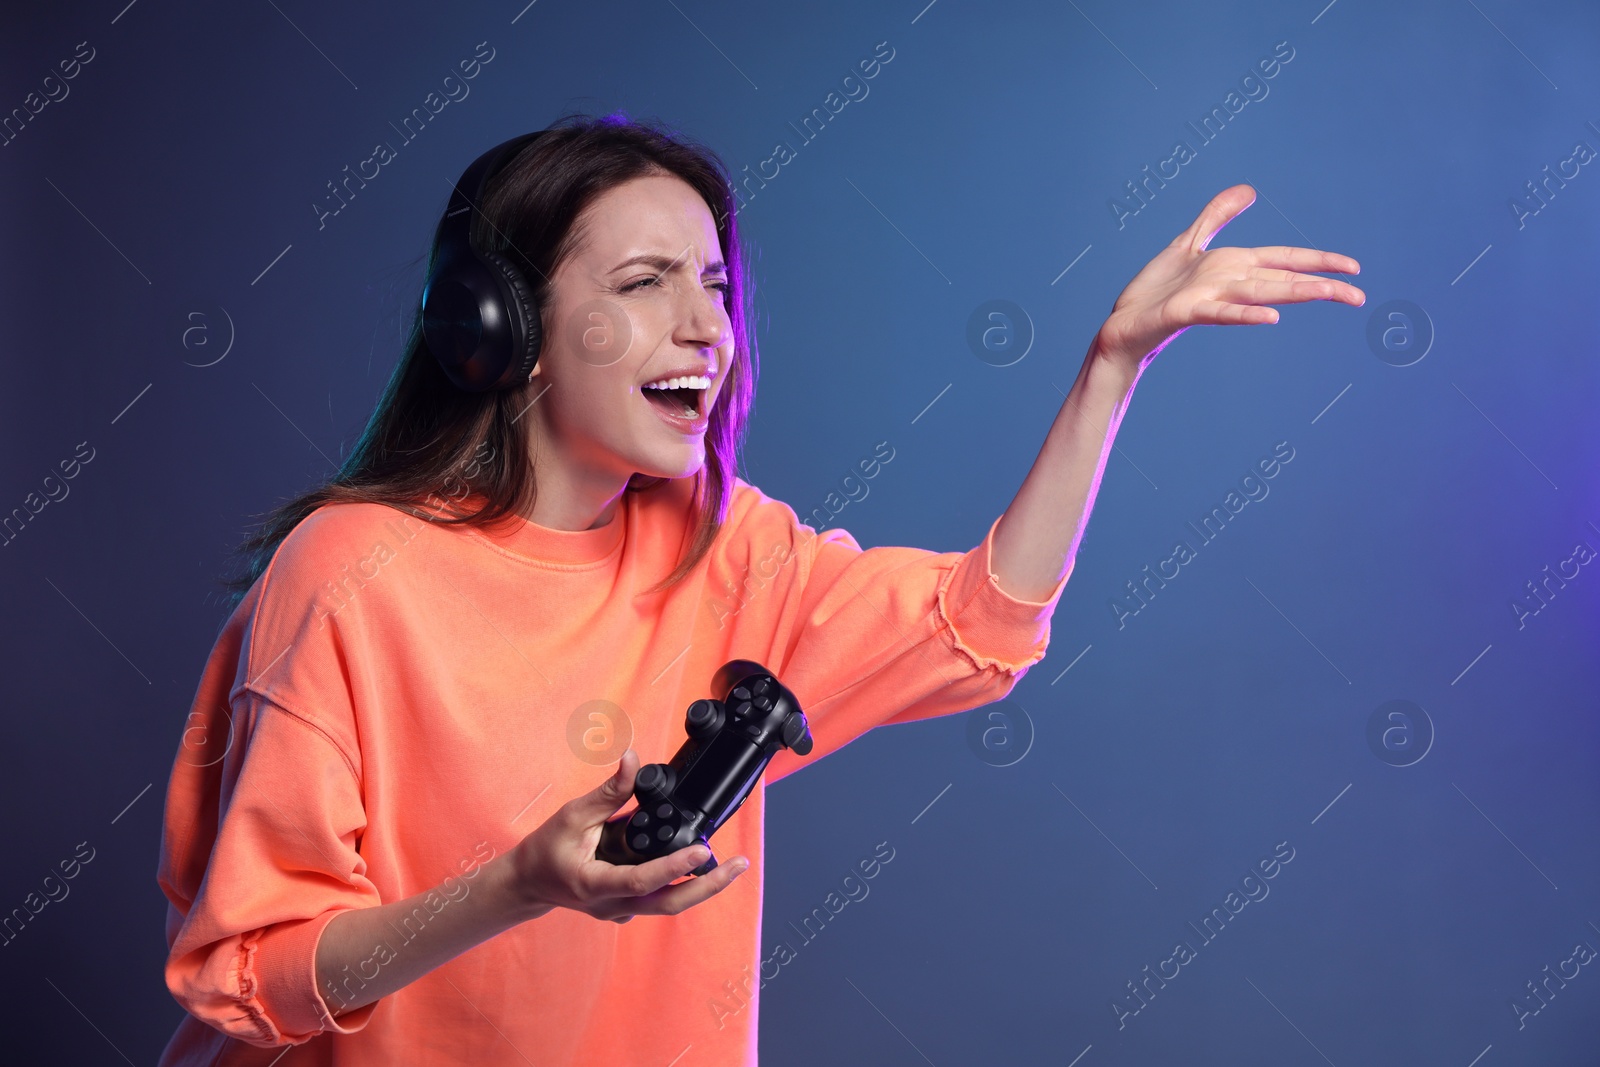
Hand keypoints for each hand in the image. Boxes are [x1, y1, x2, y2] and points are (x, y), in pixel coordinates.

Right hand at [505, 748, 747, 924]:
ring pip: (667, 905)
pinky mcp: (626, 908)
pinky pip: (659, 900)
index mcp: (595, 883)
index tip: (702, 851)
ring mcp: (620, 912)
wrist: (528, 882)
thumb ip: (609, 792)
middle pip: (668, 904)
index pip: (641, 880)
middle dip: (708, 887)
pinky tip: (701, 868)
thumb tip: (632, 760)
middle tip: (738, 865)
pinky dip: (682, 885)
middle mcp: (611, 905)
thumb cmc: (547, 849)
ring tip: (732, 865)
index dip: (673, 867)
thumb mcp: (573, 815)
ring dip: (701, 887)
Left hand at [1091, 184, 1363, 372]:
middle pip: (1283, 279)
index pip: (1286, 260)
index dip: (1318, 261)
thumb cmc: (1155, 291)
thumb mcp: (1188, 243)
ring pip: (1262, 292)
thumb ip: (1218, 216)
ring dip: (1296, 293)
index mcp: (1234, 266)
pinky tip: (1271, 319)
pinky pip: (1221, 313)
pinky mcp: (1188, 312)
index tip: (1354, 267)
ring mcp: (1211, 297)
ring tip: (1331, 295)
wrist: (1121, 324)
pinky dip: (1245, 314)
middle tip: (1360, 297)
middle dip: (1323, 285)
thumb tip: (1249, 190)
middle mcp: (1229, 282)